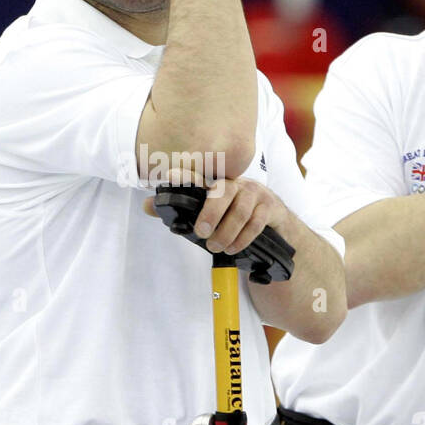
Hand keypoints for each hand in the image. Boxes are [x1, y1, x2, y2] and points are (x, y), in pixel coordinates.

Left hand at [142, 172, 286, 254]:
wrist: (277, 227)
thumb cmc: (236, 218)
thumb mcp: (209, 215)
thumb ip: (180, 211)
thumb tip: (147, 206)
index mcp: (216, 184)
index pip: (199, 176)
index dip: (185, 176)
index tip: (170, 176)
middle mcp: (236, 184)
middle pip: (223, 191)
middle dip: (211, 213)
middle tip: (202, 233)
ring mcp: (255, 193)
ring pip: (241, 209)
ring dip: (227, 232)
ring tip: (217, 247)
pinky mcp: (270, 207)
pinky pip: (257, 221)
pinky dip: (243, 238)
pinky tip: (234, 248)